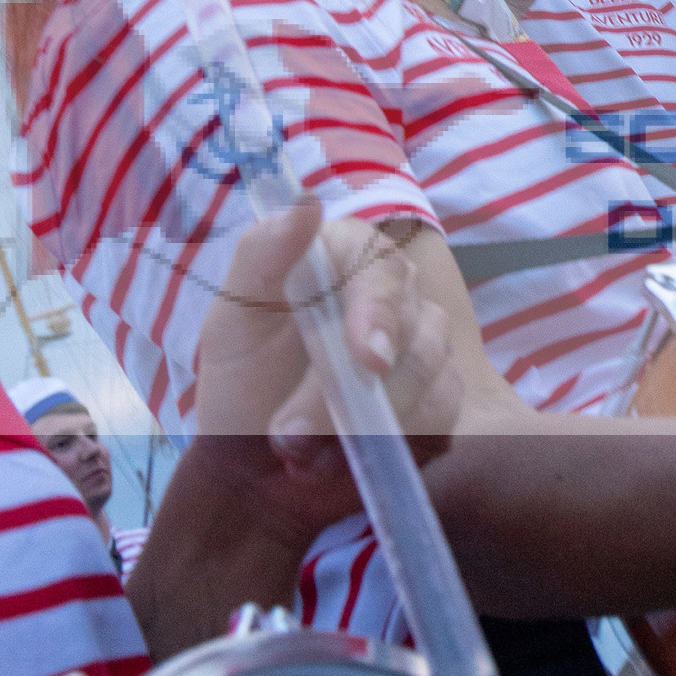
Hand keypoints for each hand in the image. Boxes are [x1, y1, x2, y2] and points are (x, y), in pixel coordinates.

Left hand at [194, 202, 460, 526]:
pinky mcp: (440, 395)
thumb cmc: (243, 388)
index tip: (366, 360)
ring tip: (302, 455)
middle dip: (353, 387)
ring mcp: (423, 344)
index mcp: (343, 258)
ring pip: (430, 369)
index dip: (377, 309)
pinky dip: (396, 440)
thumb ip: (262, 258)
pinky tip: (350, 455)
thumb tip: (305, 204)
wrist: (257, 470)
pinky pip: (442, 411)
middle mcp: (392, 292)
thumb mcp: (232, 324)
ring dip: (367, 421)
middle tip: (297, 433)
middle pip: (413, 320)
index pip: (378, 262)